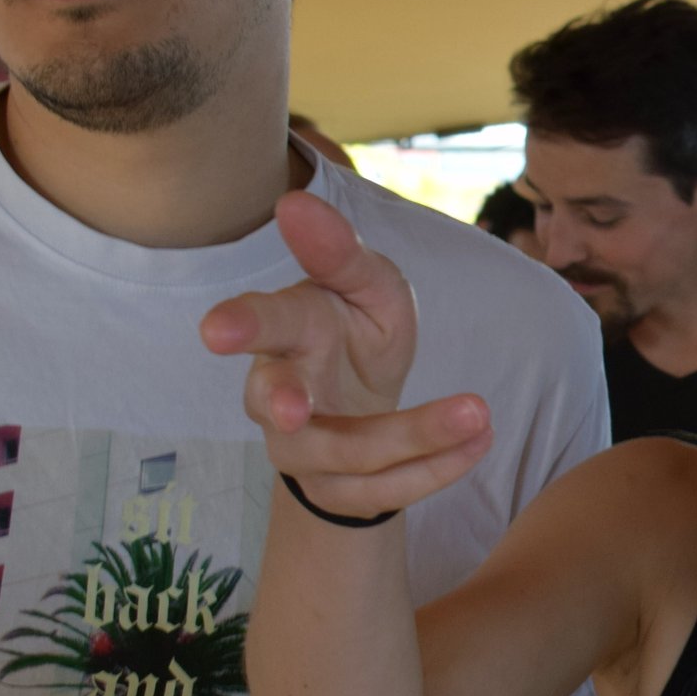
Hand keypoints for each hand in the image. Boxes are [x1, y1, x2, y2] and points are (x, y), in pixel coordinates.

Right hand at [200, 191, 493, 518]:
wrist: (367, 402)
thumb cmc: (359, 331)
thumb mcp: (369, 285)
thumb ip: (341, 254)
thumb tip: (295, 203)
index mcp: (290, 330)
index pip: (262, 322)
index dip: (238, 325)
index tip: (214, 329)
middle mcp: (279, 392)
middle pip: (275, 401)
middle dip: (283, 402)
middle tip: (292, 410)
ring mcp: (301, 447)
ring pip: (345, 454)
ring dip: (416, 436)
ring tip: (479, 414)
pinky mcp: (335, 490)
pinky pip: (382, 492)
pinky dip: (439, 468)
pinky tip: (481, 440)